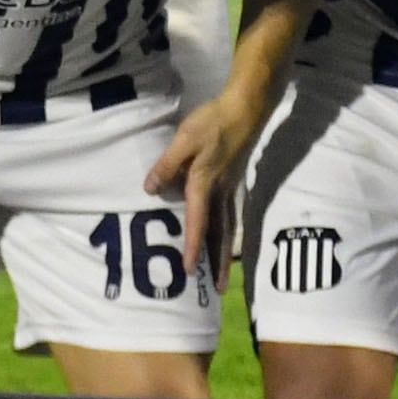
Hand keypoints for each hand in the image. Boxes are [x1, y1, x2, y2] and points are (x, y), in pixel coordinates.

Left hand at [145, 80, 272, 287]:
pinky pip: (229, 215)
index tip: (190, 270)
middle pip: (220, 234)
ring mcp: (230, 188)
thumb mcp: (184, 139)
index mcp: (205, 183)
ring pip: (227, 227)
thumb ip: (167, 165)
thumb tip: (150, 189)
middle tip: (220, 290)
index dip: (192, 246)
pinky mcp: (233, 182)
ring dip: (225, 252)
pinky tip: (221, 240)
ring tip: (223, 274)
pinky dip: (226, 233)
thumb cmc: (213, 122)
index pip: (197, 221)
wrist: (246, 108)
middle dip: (219, 262)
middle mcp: (221, 192)